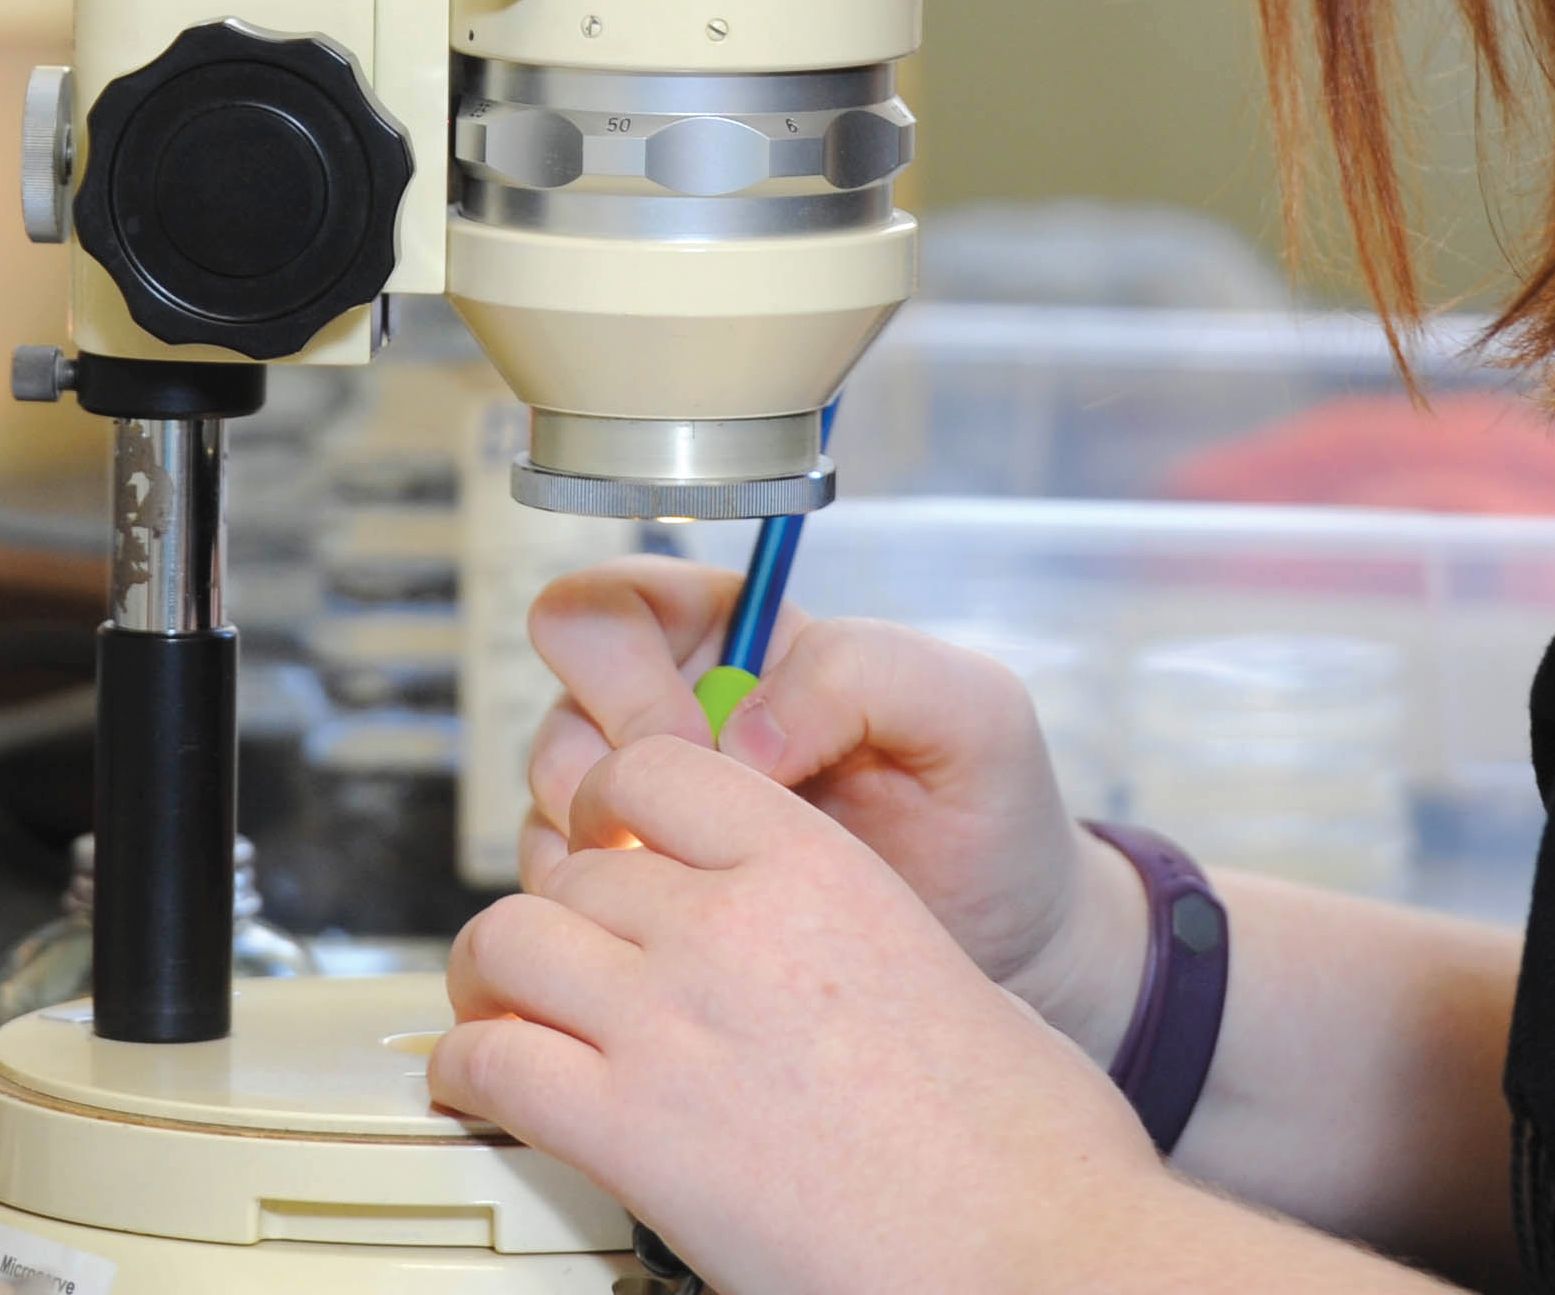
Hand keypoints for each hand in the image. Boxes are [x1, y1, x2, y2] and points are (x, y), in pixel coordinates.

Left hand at [437, 732, 1168, 1294]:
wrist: (1037, 1249)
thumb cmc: (1025, 1141)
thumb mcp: (950, 975)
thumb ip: (855, 935)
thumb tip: (822, 961)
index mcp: (815, 868)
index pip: (655, 771)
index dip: (612, 812)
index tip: (607, 850)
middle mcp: (727, 924)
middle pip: (571, 869)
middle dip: (556, 914)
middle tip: (556, 961)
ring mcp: (668, 1022)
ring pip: (507, 944)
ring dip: (492, 981)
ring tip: (499, 1014)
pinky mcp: (629, 1131)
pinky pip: (492, 1062)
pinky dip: (471, 1074)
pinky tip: (483, 1092)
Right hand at [524, 558, 1149, 1054]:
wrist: (1004, 953)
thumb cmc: (990, 817)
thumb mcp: (970, 710)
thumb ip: (863, 672)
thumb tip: (740, 733)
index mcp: (738, 639)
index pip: (612, 601)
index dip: (625, 665)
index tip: (696, 740)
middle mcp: (674, 712)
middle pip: (558, 705)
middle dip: (608, 767)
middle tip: (692, 834)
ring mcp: (649, 811)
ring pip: (549, 803)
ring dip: (604, 850)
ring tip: (701, 894)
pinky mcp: (643, 902)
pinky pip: (567, 897)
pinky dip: (603, 917)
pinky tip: (685, 939)